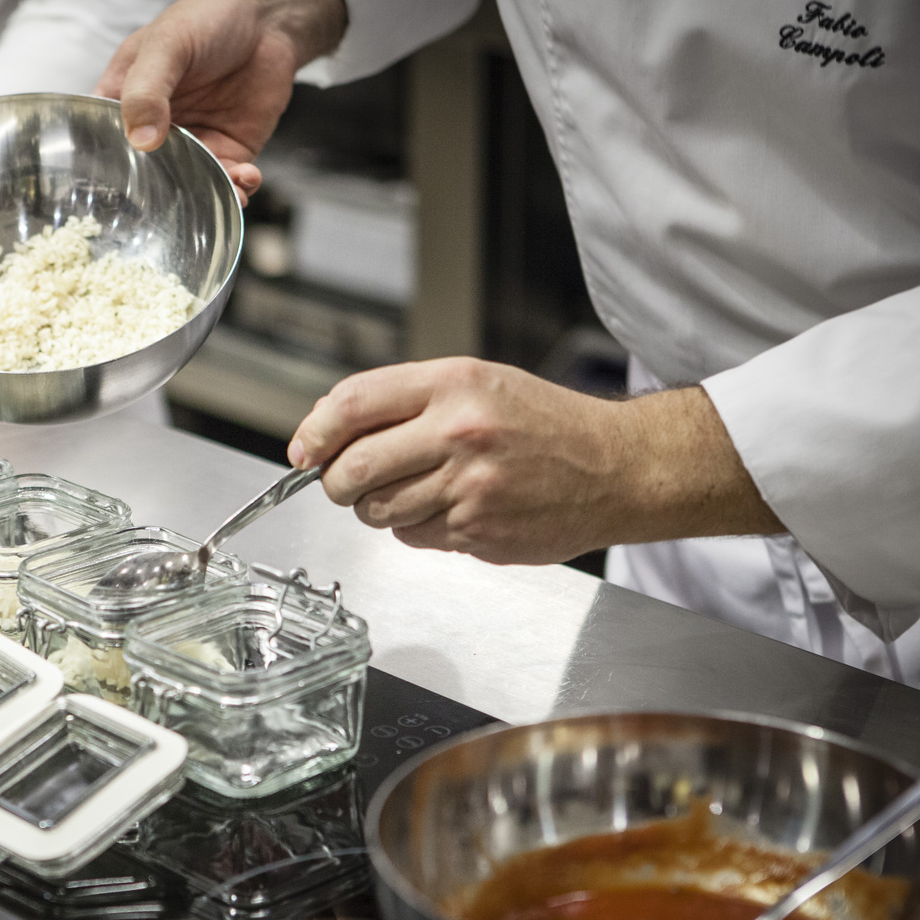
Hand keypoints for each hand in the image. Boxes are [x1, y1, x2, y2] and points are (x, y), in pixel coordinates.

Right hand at [95, 0, 346, 203]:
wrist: (269, 19)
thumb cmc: (208, 18)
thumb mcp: (167, 46)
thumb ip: (147, 90)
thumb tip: (141, 139)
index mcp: (125, 100)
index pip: (103, 142)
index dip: (106, 169)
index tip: (117, 191)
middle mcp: (156, 127)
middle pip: (146, 175)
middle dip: (160, 196)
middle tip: (172, 207)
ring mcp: (193, 142)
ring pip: (188, 186)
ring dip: (205, 197)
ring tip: (223, 192)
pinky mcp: (229, 149)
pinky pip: (227, 181)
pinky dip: (236, 188)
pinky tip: (244, 178)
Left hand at [288, 358, 783, 564]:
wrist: (616, 468)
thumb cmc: (544, 424)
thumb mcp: (476, 383)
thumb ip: (404, 401)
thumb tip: (329, 433)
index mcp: (454, 385)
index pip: (352, 405)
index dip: (314, 432)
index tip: (303, 450)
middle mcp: (459, 434)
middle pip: (351, 471)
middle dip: (337, 482)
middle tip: (349, 480)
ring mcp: (469, 488)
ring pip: (376, 511)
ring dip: (378, 507)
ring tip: (414, 489)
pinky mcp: (478, 532)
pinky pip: (412, 536)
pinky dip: (416, 527)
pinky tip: (449, 508)